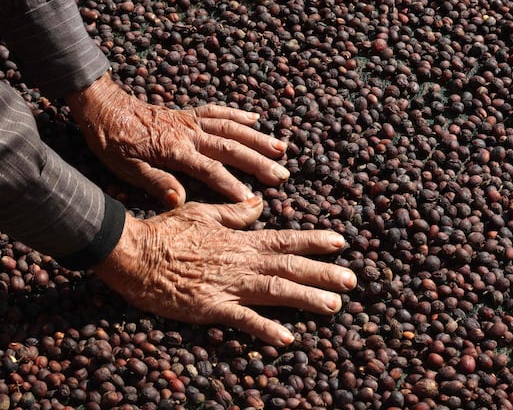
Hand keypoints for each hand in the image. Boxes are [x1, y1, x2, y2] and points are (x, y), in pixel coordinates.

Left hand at [66, 73, 287, 206]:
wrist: (103, 107)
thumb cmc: (113, 142)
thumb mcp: (126, 169)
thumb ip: (156, 182)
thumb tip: (181, 199)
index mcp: (175, 151)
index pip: (211, 171)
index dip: (233, 187)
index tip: (252, 201)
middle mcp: (189, 134)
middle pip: (231, 149)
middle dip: (259, 162)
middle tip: (282, 175)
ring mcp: (191, 121)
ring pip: (232, 128)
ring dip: (258, 138)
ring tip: (281, 149)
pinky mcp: (188, 113)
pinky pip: (218, 110)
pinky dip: (238, 113)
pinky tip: (256, 118)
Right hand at [93, 197, 356, 344]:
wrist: (132, 252)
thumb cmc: (165, 231)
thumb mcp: (203, 213)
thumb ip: (234, 213)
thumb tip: (259, 204)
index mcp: (240, 240)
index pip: (285, 238)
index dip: (314, 241)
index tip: (341, 242)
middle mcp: (241, 261)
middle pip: (290, 266)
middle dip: (323, 273)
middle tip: (352, 280)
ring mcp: (227, 285)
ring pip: (276, 290)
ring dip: (307, 298)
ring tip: (334, 306)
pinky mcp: (209, 306)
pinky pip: (242, 319)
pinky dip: (265, 328)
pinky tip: (286, 337)